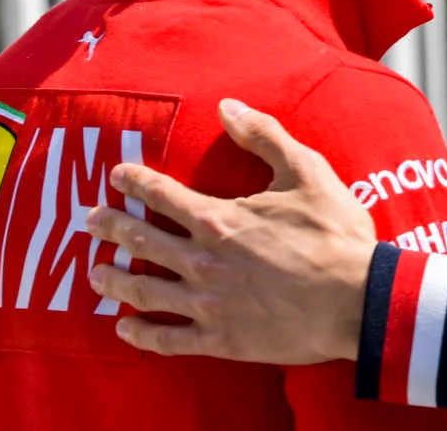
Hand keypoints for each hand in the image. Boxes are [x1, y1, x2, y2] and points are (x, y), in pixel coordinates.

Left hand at [83, 99, 377, 363]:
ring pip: (144, 290)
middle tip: (90, 220)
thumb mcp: (307, 172)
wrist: (357, 301)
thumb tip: (227, 106)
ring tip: (94, 273)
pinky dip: (141, 334)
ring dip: (113, 280)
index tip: (115, 176)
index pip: (162, 195)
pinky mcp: (220, 339)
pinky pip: (168, 339)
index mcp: (219, 219)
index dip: (134, 183)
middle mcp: (202, 261)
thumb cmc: (336, 235)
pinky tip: (124, 329)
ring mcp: (207, 304)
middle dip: (110, 227)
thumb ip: (264, 136)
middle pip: (140, 241)